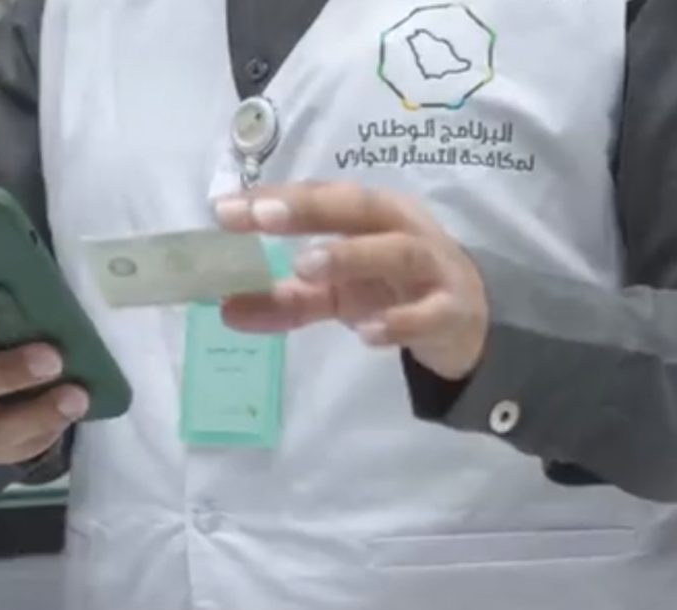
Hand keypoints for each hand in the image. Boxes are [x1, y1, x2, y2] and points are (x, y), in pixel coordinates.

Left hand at [215, 182, 488, 380]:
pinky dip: (399, 321)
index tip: (224, 209)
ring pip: (396, 250)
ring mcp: (430, 268)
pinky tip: (367, 332)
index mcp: (369, 215)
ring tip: (304, 266)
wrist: (467, 322)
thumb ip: (285, 299)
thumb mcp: (335, 294)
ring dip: (350, 255)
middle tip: (262, 216)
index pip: (319, 197)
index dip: (274, 198)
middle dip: (308, 209)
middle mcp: (400, 229)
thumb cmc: (393, 289)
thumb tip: (224, 309)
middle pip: (358, 208)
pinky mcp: (451, 310)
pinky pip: (428, 312)